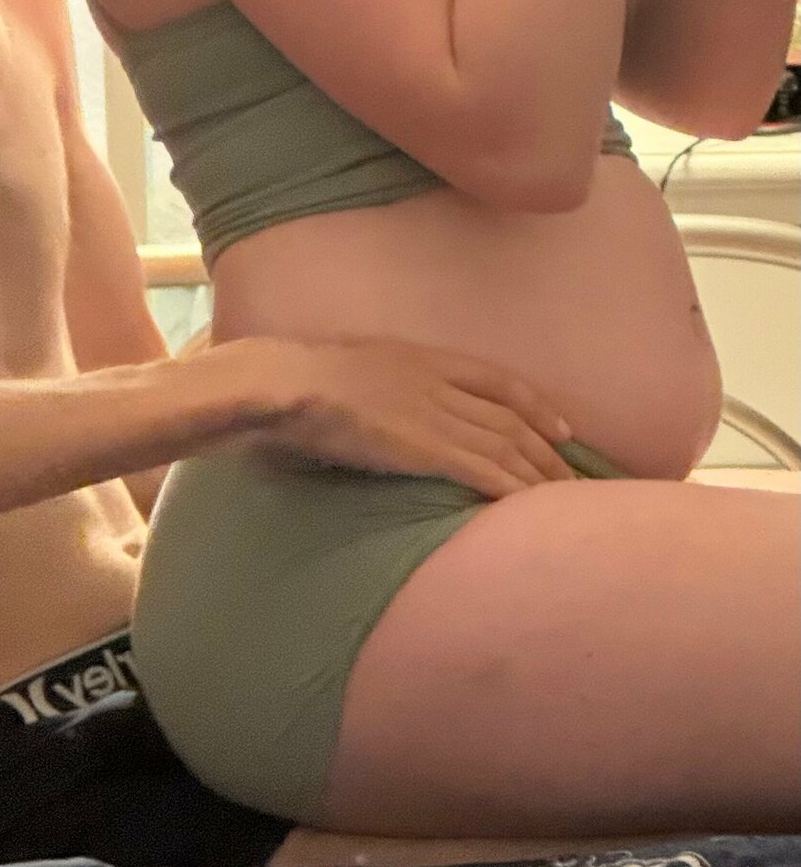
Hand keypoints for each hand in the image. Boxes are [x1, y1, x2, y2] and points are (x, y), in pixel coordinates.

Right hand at [215, 336, 576, 496]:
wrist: (287, 383)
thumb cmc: (305, 379)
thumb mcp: (357, 367)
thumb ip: (386, 385)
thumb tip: (391, 408)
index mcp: (425, 360)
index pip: (499, 381)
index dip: (536, 405)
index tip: (562, 427)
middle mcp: (439, 384)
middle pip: (511, 419)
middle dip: (549, 450)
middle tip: (579, 476)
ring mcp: (434, 415)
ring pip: (504, 445)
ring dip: (538, 473)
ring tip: (567, 498)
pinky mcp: (423, 448)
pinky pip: (480, 469)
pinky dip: (509, 487)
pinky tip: (529, 506)